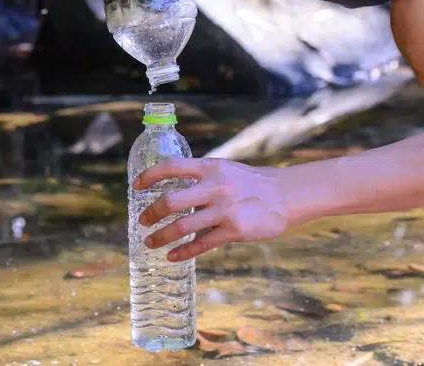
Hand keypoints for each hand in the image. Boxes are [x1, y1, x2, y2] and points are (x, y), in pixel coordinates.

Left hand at [133, 158, 296, 261]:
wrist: (287, 195)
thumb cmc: (252, 183)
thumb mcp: (225, 169)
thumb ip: (201, 178)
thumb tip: (172, 189)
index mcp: (210, 167)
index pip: (171, 166)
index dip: (150, 176)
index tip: (136, 186)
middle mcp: (215, 187)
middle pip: (171, 201)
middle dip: (151, 213)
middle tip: (142, 221)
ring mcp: (225, 210)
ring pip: (182, 227)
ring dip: (161, 236)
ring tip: (150, 242)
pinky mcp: (234, 230)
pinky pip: (201, 244)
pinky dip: (183, 252)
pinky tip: (172, 256)